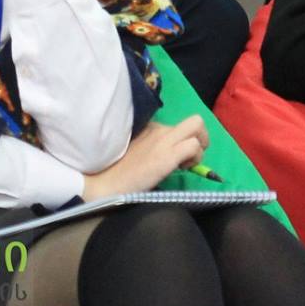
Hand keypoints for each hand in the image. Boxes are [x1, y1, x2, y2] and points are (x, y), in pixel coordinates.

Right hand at [82, 117, 208, 198]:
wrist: (102, 184)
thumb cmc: (116, 171)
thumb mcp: (135, 150)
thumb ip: (151, 146)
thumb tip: (171, 155)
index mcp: (150, 127)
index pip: (180, 125)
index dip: (185, 139)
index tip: (178, 155)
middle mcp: (158, 129)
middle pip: (195, 121)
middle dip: (201, 137)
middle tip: (190, 156)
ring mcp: (163, 141)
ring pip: (197, 128)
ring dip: (199, 148)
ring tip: (184, 164)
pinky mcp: (166, 156)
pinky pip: (193, 146)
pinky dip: (195, 157)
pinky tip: (181, 169)